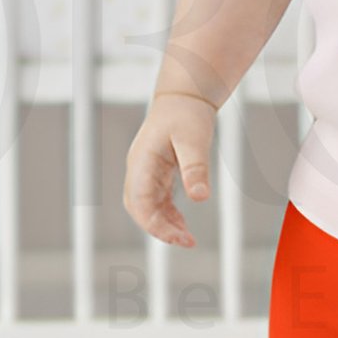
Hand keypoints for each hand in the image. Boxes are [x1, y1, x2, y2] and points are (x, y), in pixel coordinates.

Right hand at [122, 90, 216, 247]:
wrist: (185, 96)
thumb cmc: (188, 113)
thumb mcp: (194, 140)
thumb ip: (196, 168)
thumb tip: (200, 198)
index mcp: (142, 161)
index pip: (139, 202)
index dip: (155, 225)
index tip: (179, 237)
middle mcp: (138, 168)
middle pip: (138, 208)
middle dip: (158, 229)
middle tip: (186, 241)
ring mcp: (145, 171)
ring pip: (146, 206)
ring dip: (164, 224)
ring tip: (187, 237)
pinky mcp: (155, 172)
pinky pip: (156, 200)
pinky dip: (167, 214)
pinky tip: (183, 223)